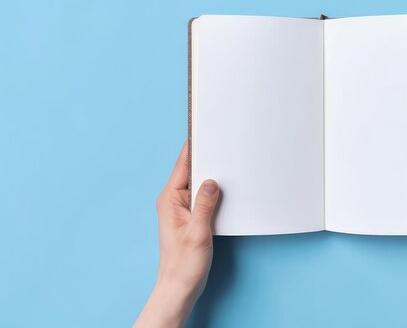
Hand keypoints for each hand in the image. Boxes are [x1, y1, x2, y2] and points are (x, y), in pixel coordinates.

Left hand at [134, 141, 219, 327]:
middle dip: (207, 157)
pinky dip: (214, 190)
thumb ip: (205, 205)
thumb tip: (212, 180)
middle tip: (224, 142)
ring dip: (212, 174)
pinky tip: (225, 187)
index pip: (182, 164)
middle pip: (192, 170)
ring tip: (228, 162)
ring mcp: (182, 208)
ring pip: (199, 182)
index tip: (203, 128)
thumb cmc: (184, 264)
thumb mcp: (198, 232)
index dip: (194, 146)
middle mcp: (174, 200)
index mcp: (170, 199)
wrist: (180, 286)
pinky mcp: (191, 216)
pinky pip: (203, 195)